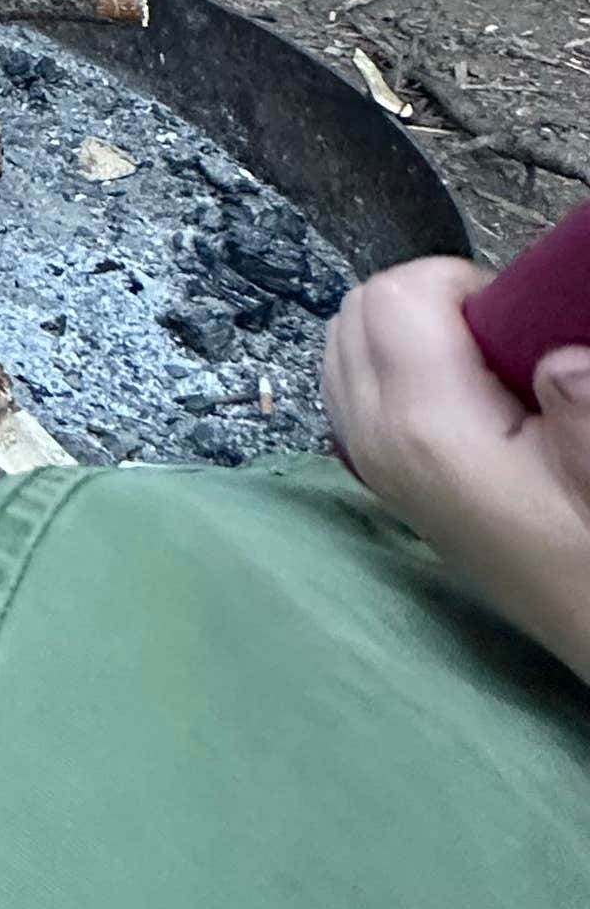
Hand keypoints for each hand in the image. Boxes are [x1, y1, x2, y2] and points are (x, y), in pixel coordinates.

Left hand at [323, 255, 589, 686]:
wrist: (589, 624)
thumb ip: (585, 403)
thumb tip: (559, 359)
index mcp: (425, 428)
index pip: (391, 298)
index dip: (455, 283)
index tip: (508, 315)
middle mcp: (375, 438)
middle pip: (356, 310)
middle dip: (425, 298)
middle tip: (497, 331)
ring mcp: (366, 460)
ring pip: (343, 342)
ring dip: (403, 327)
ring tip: (479, 358)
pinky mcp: (376, 476)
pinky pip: (349, 383)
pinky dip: (387, 362)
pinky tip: (450, 386)